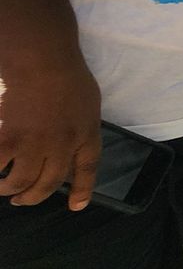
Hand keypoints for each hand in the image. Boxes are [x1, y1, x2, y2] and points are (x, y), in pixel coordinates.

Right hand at [0, 57, 102, 208]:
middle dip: (33, 197)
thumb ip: (81, 125)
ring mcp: (36, 145)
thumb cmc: (67, 75)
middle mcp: (63, 146)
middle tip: (21, 200)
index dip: (82, 190)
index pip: (87, 169)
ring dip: (8, 189)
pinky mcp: (9, 140)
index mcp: (86, 134)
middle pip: (48, 183)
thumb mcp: (87, 103)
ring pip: (20, 181)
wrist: (42, 62)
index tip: (76, 206)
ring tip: (2, 188)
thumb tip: (69, 143)